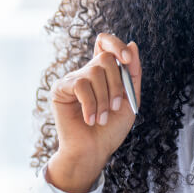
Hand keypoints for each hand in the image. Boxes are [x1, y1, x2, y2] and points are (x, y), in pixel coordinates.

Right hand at [46, 33, 141, 192]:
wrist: (94, 151)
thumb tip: (133, 44)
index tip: (127, 60)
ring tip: (102, 118)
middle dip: (116, 84)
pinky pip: (80, 85)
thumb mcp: (130, 99)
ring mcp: (72, 79)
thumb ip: (133, 73)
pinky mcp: (60, 89)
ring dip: (104, 99)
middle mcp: (87, 72)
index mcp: (104, 72)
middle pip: (105, 58)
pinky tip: (90, 119)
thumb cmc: (112, 128)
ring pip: (94, 72)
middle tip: (115, 107)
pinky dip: (90, 104)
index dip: (116, 44)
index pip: (105, 42)